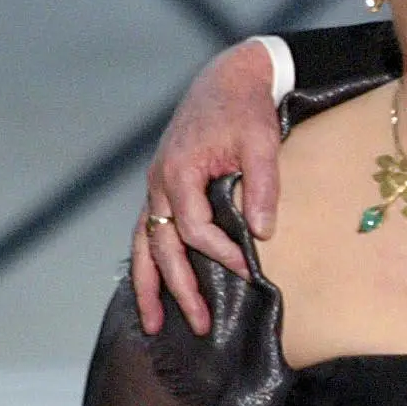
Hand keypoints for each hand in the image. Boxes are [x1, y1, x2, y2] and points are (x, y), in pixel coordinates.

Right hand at [131, 39, 283, 335]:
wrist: (227, 79)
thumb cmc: (246, 110)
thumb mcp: (262, 143)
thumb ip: (263, 186)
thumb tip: (262, 233)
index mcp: (180, 172)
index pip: (195, 228)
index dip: (220, 254)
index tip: (248, 271)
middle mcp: (159, 182)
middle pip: (162, 247)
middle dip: (178, 289)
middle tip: (199, 325)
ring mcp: (156, 186)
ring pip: (144, 244)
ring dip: (148, 285)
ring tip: (152, 325)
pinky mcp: (163, 187)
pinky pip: (149, 232)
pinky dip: (148, 262)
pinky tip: (152, 288)